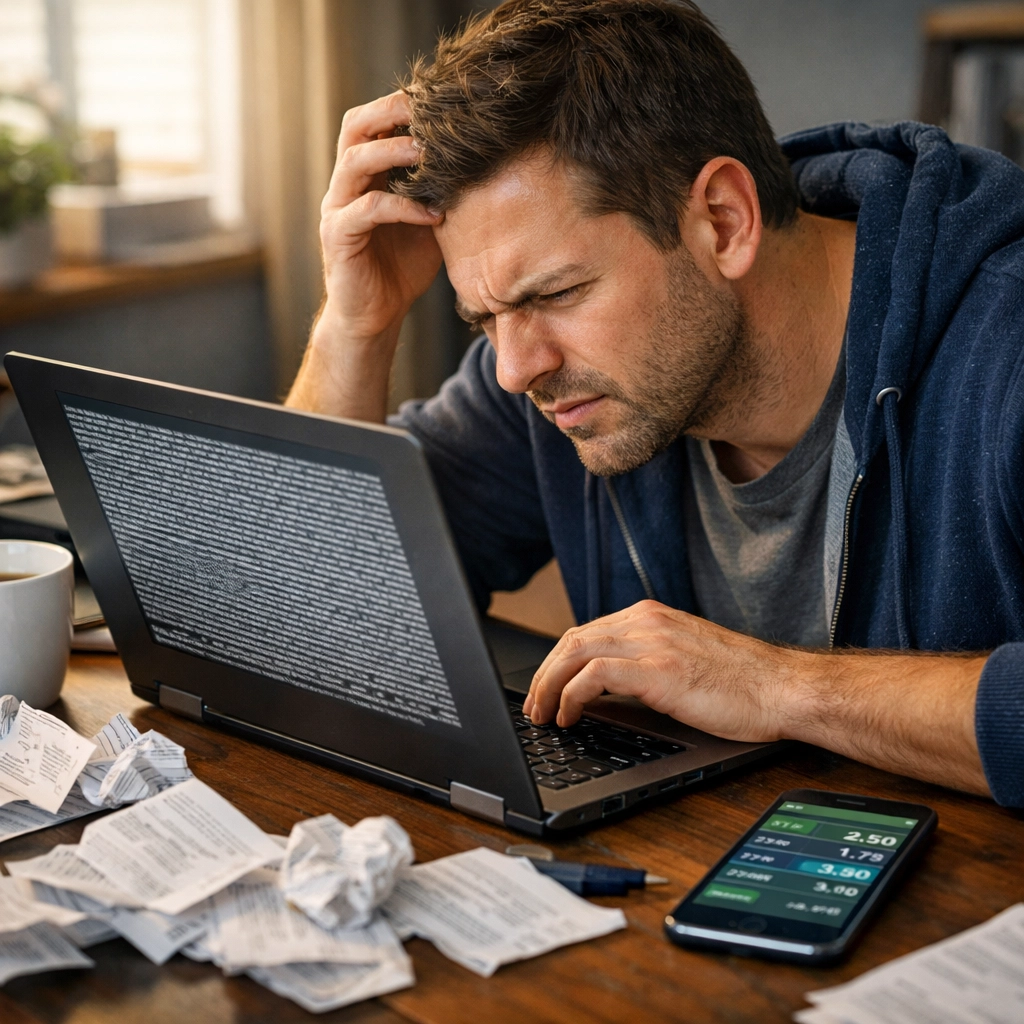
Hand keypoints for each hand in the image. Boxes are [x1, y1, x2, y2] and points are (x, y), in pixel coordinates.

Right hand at [319, 91, 442, 341]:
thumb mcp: (429, 223)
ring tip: (430, 153)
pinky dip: (403, 207)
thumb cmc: (401, 269)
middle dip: (390, 112)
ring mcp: (337, 209)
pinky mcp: (338, 237)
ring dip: (395, 152)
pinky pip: (369, 209)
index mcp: (364, 176)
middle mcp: (344, 186)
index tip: (438, 100)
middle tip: (427, 110)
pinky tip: (434, 214)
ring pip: (356, 161)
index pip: (372, 123)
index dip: (399, 106)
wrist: (375, 317)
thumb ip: (440, 193)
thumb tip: (482, 167)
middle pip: (354, 127)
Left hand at [522, 600, 803, 741]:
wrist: (784, 689)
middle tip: (534, 706)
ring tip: (543, 714)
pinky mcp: (658, 669)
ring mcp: (652, 642)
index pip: (585, 632)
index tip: (545, 689)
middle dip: (544, 674)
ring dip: (549, 685)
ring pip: (575, 652)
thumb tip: (600, 691)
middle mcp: (647, 622)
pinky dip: (572, 694)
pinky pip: (595, 675)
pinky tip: (570, 715)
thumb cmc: (744, 684)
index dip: (556, 662)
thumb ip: (644, 664)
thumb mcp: (684, 662)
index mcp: (652, 617)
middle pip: (572, 640)